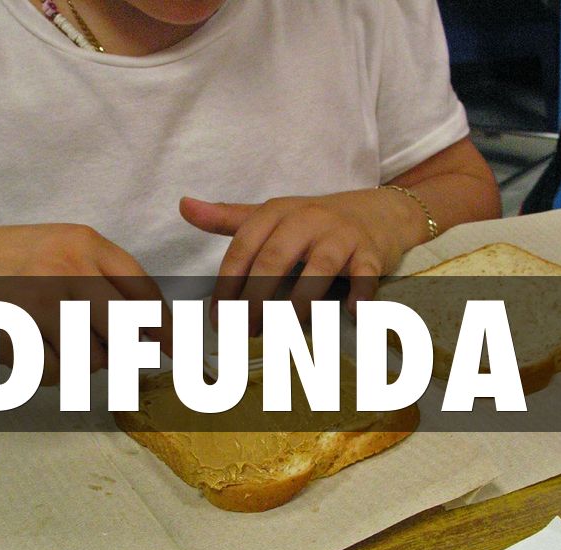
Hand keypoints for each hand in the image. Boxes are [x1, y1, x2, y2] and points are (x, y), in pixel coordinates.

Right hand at [0, 223, 171, 383]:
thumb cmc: (3, 261)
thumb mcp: (59, 249)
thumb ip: (105, 282)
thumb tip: (153, 335)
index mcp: (85, 244)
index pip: (146, 292)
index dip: (166, 328)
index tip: (177, 351)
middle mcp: (68, 269)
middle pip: (128, 332)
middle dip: (130, 352)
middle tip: (123, 359)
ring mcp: (39, 303)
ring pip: (92, 359)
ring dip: (80, 362)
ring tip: (51, 340)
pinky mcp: (13, 334)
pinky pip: (54, 374)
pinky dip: (47, 372)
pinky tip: (28, 349)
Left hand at [180, 189, 417, 327]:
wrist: (377, 212)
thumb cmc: (313, 223)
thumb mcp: (271, 216)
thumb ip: (227, 218)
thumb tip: (184, 206)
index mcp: (277, 213)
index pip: (244, 248)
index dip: (227, 284)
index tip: (218, 319)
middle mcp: (308, 219)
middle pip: (275, 259)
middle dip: (256, 298)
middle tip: (243, 332)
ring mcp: (341, 235)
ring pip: (318, 268)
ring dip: (299, 301)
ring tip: (284, 331)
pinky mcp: (371, 252)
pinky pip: (366, 272)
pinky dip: (361, 292)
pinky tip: (353, 313)